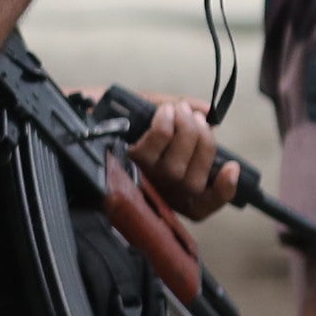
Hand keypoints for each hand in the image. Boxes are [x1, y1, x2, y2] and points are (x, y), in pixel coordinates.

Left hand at [127, 93, 229, 220]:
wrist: (83, 113)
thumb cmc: (126, 119)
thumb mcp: (160, 116)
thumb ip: (186, 115)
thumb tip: (209, 112)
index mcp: (172, 187)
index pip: (204, 204)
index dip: (224, 191)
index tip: (232, 167)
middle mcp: (157, 191)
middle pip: (194, 181)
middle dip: (204, 142)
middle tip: (196, 119)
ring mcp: (141, 180)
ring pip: (177, 167)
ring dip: (186, 131)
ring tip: (180, 110)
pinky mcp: (125, 163)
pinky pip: (155, 147)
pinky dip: (166, 125)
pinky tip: (166, 112)